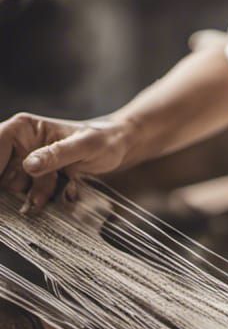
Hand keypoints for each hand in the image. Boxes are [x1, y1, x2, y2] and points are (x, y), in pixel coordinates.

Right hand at [0, 112, 135, 209]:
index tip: (14, 183)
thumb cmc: (104, 140)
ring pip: (9, 188)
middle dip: (16, 186)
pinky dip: (35, 200)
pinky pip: (22, 196)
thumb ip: (58, 154)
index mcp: (22, 128)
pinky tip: (53, 194)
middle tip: (43, 188)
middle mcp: (16, 145)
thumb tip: (29, 165)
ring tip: (56, 185)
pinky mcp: (30, 180)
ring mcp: (21, 164)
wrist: (117, 149)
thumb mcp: (86, 145)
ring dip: (29, 194)